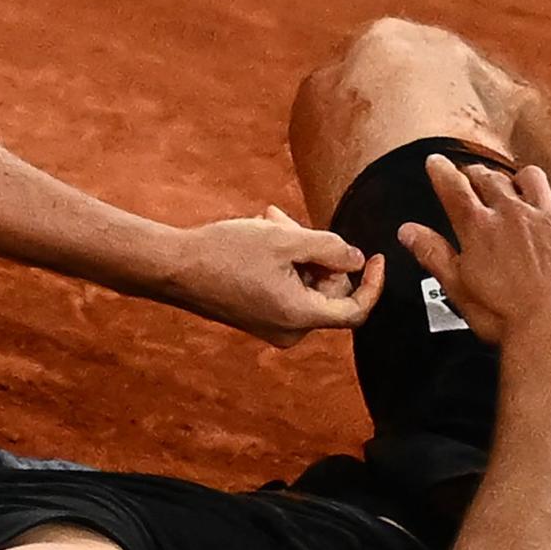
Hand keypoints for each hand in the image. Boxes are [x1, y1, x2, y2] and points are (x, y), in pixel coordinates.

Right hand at [170, 209, 383, 346]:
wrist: (174, 267)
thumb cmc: (224, 253)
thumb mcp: (285, 239)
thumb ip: (330, 247)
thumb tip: (356, 258)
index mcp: (300, 316)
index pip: (356, 310)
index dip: (372, 283)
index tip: (376, 257)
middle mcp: (289, 330)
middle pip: (328, 290)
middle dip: (318, 253)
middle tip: (293, 221)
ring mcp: (272, 326)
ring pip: (305, 284)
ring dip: (297, 250)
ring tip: (272, 219)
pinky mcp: (258, 316)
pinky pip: (286, 288)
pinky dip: (283, 262)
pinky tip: (264, 233)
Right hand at [395, 160, 550, 350]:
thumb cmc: (504, 318)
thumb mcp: (458, 289)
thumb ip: (433, 254)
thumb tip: (408, 231)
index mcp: (479, 228)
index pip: (453, 187)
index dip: (441, 171)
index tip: (436, 163)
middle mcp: (514, 214)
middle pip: (491, 179)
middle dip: (479, 175)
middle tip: (474, 178)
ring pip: (533, 179)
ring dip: (522, 180)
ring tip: (520, 188)